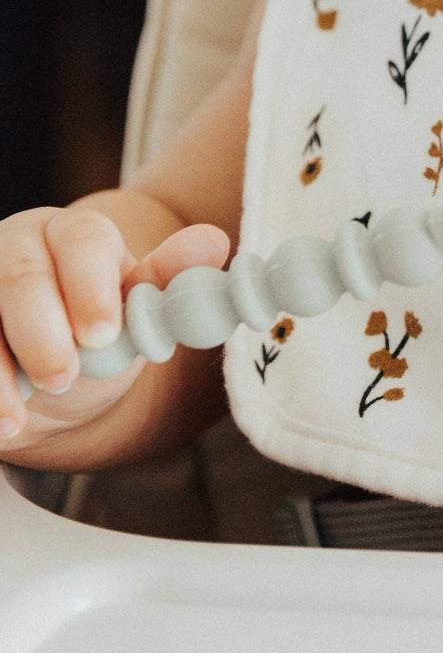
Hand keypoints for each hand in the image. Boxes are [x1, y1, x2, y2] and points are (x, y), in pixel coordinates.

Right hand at [0, 207, 228, 440]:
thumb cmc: (92, 334)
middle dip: (40, 331)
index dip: (92, 287)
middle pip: (19, 273)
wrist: (43, 372)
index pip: (83, 240)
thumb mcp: (131, 315)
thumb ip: (163, 284)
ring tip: (14, 419)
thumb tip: (213, 243)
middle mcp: (16, 243)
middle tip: (61, 378)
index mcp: (73, 232)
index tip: (102, 336)